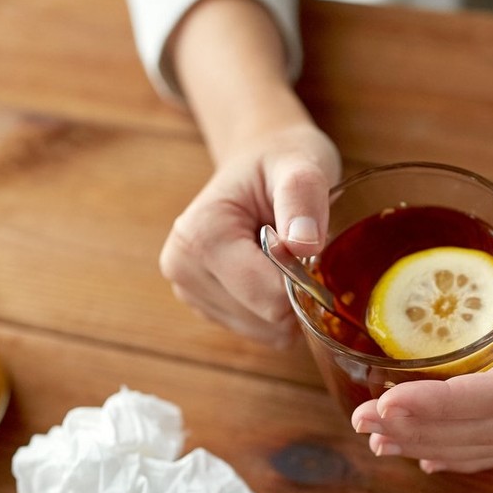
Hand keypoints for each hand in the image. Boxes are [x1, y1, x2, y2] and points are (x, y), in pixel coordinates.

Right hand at [160, 123, 339, 346]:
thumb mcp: (300, 165)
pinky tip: (271, 271)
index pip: (270, 299)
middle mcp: (182, 268)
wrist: (257, 161)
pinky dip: (277, 310)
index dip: (306, 282)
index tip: (310, 246)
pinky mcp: (203, 306)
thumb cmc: (280, 161)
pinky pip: (260, 331)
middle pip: (267, 320)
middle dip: (296, 294)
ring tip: (282, 257)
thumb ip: (302, 199)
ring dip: (288, 303)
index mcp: (199, 235)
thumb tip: (304, 244)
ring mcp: (188, 291)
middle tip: (298, 248)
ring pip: (265, 332)